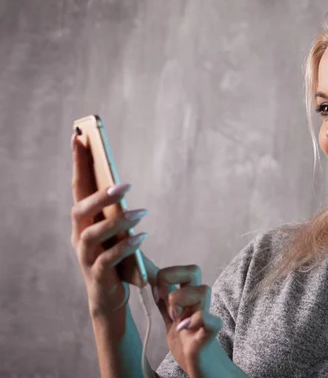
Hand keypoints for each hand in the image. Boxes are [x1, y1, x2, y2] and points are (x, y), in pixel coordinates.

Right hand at [70, 133, 150, 316]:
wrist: (112, 298)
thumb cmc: (117, 258)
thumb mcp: (119, 231)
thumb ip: (117, 212)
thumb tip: (123, 185)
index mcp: (84, 221)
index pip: (78, 187)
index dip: (78, 163)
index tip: (80, 137)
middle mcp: (79, 236)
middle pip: (80, 210)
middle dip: (100, 195)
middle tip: (125, 184)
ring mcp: (85, 257)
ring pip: (92, 235)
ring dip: (117, 222)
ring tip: (141, 213)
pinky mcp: (97, 276)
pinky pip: (108, 260)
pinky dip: (125, 247)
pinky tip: (142, 237)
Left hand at [153, 265, 226, 377]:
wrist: (205, 367)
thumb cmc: (188, 341)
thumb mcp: (169, 317)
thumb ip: (161, 298)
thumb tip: (147, 275)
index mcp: (187, 298)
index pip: (179, 270)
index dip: (162, 274)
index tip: (154, 293)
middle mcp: (198, 303)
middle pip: (194, 270)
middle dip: (171, 277)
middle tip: (163, 299)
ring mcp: (204, 318)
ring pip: (203, 290)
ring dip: (181, 300)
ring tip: (174, 319)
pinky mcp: (208, 335)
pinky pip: (210, 320)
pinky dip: (196, 321)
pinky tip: (184, 330)